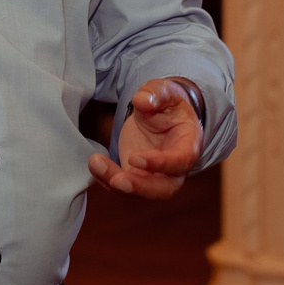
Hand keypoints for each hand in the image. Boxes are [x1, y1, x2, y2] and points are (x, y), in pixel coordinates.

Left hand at [88, 78, 201, 199]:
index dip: (160, 164)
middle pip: (165, 189)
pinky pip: (125, 187)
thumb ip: (155, 94)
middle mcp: (177, 168)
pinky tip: (95, 165)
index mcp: (188, 144)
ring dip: (117, 185)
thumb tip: (142, 100)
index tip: (134, 158)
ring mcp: (157, 177)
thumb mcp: (163, 91)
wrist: (160, 114)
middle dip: (140, 188)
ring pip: (141, 193)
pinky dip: (107, 180)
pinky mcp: (139, 178)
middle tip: (116, 181)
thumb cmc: (167, 104)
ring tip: (96, 164)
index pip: (181, 161)